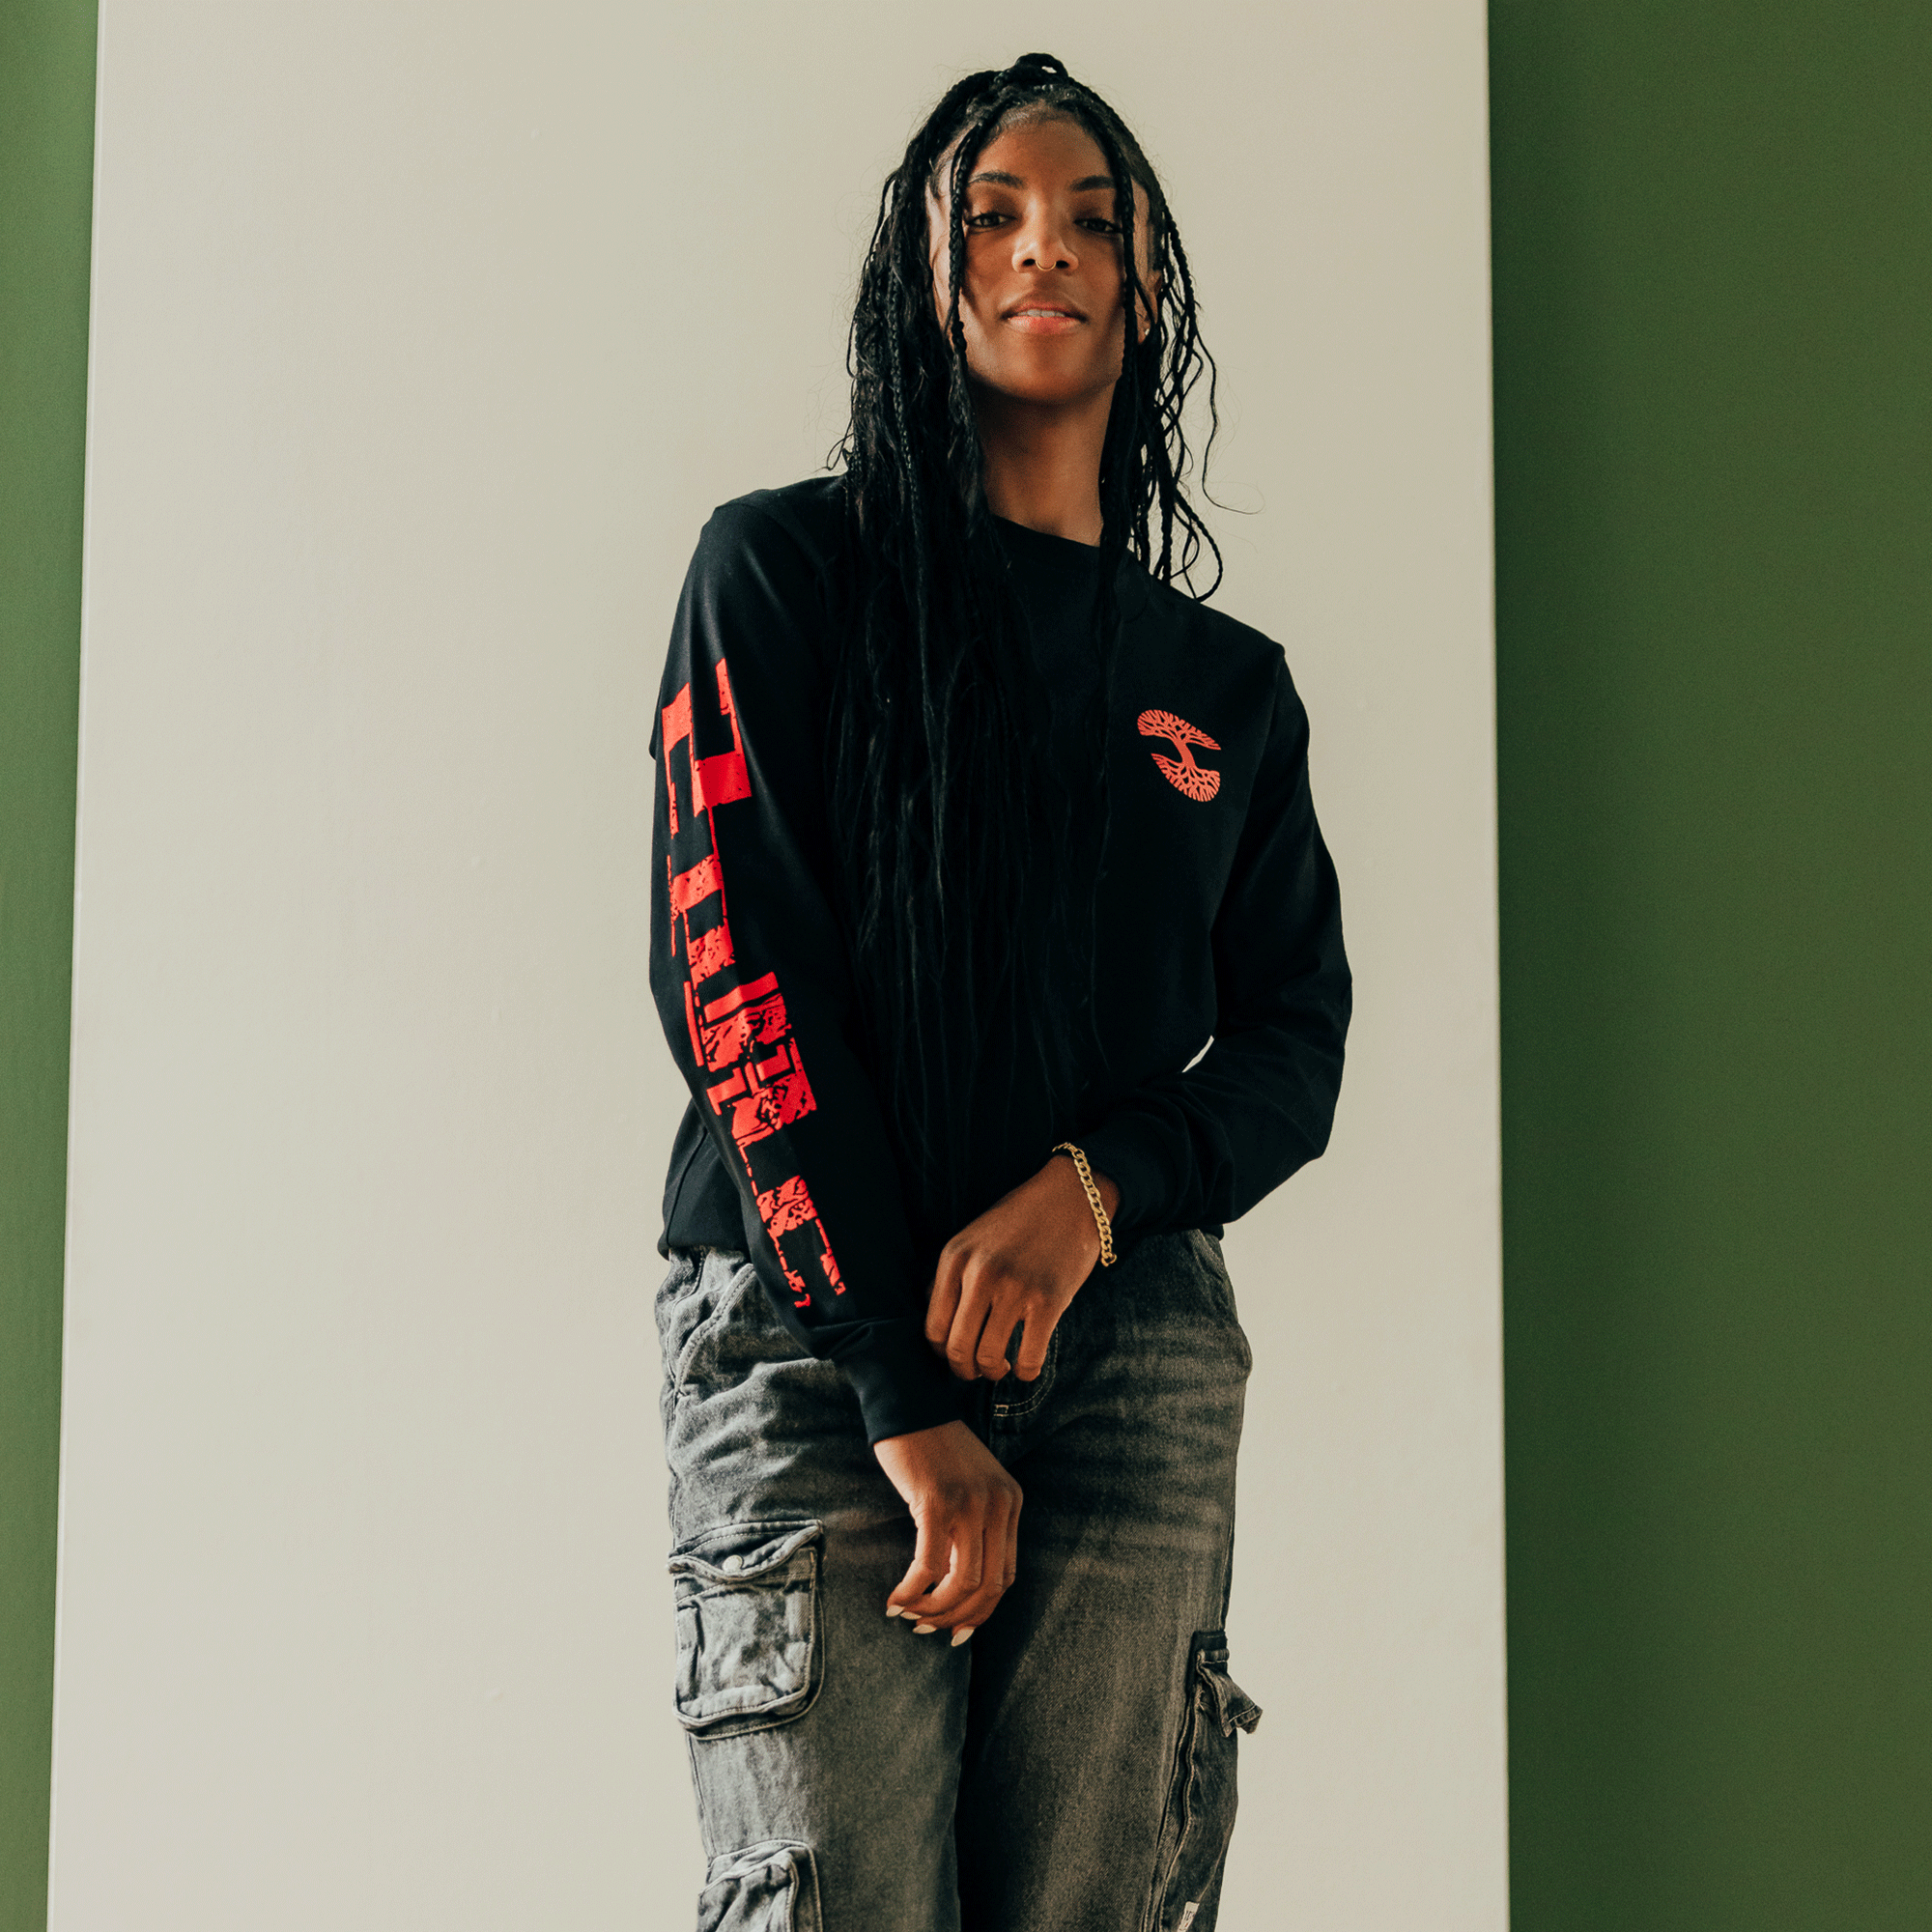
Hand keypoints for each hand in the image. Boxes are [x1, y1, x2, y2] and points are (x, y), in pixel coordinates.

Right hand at [873, 1420, 1022, 1638]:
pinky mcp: (936, 1503)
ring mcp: (970, 1503)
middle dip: (957, 1618)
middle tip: (928, 1629)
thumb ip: (975, 1525)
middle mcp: (998, 1504)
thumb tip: (959, 1587)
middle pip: (987, 1586)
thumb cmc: (931, 1448)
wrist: (908, 1404)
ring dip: (933, 1610)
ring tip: (909, 1614)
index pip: (1006, 1575)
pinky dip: (912, 1591)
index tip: (956, 1627)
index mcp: (1011, 1501)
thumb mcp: (969, 1485)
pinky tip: (895, 1599)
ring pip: (961, 1583)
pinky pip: (929, 1566)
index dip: (981, 1610)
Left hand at [925, 1156, 1119, 1381]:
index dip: (942, 1353)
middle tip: (977, 1371)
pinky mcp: (1048, 1301)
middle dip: (965, 1371)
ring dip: (994, 1373)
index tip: (957, 1355)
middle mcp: (980, 1274)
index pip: (933, 1328)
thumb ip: (951, 1277)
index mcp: (955, 1258)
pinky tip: (1028, 1366)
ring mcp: (1014, 1288)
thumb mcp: (972, 1238)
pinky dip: (1026, 1373)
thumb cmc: (1020, 1221)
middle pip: (957, 1349)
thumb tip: (936, 1326)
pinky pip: (1030, 1358)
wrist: (1071, 1196)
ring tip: (1003, 1366)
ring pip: (989, 1359)